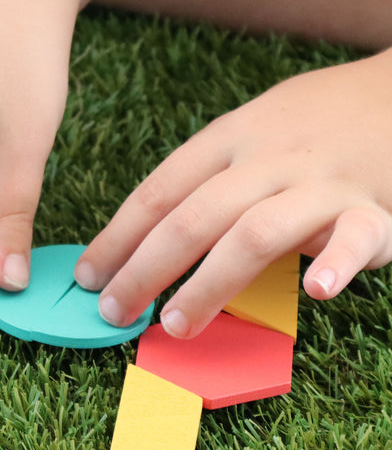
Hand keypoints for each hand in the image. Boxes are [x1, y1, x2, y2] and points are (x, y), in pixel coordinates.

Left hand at [75, 50, 391, 336]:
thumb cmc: (307, 125)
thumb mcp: (248, 133)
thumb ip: (206, 181)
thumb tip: (141, 242)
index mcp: (227, 138)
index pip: (159, 192)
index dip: (117, 237)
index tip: (87, 277)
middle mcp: (267, 158)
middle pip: (194, 217)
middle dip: (145, 269)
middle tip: (114, 313)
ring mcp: (320, 183)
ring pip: (256, 233)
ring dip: (210, 283)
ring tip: (176, 324)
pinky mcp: (375, 209)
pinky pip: (357, 236)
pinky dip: (337, 262)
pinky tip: (316, 291)